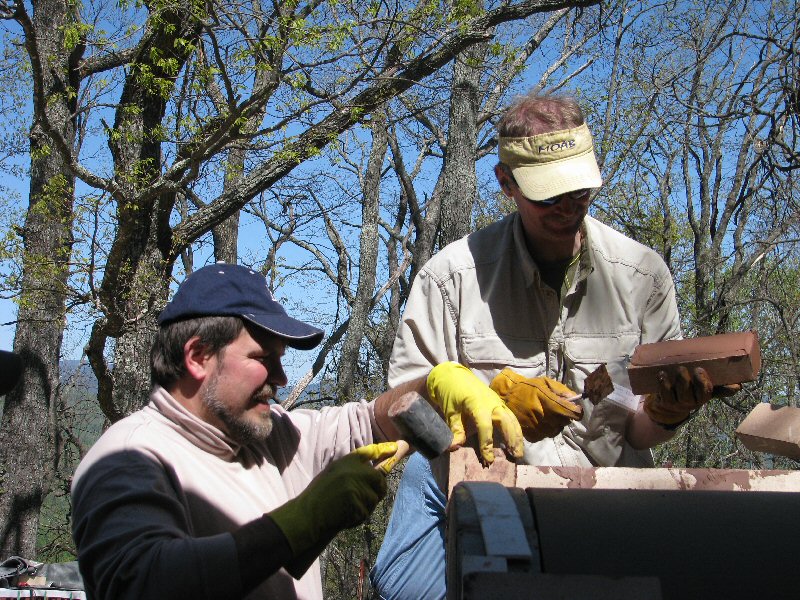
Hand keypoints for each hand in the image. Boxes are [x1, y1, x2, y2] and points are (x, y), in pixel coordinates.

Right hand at [269, 442, 395, 554]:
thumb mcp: (334, 473)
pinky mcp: (357, 503)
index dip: (385, 450)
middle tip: (360, 499)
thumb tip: (378, 473)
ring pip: (374, 499)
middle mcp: (354, 470)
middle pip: (380, 479)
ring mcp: (356, 487)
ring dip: (365, 506)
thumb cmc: (319, 495)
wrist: (308, 514)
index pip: (370, 451)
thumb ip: (354, 470)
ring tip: (346, 507)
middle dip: (376, 490)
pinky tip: (344, 516)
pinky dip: (358, 518)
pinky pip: (366, 512)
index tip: (399, 446)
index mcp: (346, 461)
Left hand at [426, 362, 522, 463]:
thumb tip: (454, 447)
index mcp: (478, 404)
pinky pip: (510, 416)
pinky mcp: (499, 402)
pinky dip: (515, 429)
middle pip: (506, 421)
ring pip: (511, 419)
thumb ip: (455, 429)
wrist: (453, 374)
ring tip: (519, 453)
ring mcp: (497, 401)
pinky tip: (517, 441)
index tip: (488, 459)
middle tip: (515, 457)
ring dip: (517, 436)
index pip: (485, 426)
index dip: (487, 444)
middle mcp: (492, 402)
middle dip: (512, 439)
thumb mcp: (449, 411)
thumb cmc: (450, 392)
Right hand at [490, 369, 582, 442]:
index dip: (576, 412)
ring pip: (554, 430)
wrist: (506, 395)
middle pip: (562, 422)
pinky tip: (542, 423)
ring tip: (550, 417)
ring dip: (556, 425)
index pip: (567, 411)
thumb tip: (575, 399)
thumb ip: (561, 390)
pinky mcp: (528, 434)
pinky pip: (544, 436)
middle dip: (565, 417)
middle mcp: (539, 414)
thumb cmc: (528, 388)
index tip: (576, 410)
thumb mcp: (545, 383)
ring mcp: (533, 425)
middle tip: (560, 411)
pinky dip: (546, 431)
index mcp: (545, 399)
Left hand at [643, 366, 733, 426]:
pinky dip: (663, 383)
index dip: (703, 382)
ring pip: (679, 392)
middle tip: (690, 368)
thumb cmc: (690, 392)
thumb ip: (719, 387)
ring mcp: (677, 403)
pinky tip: (662, 374)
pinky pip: (664, 393)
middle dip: (691, 380)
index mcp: (703, 397)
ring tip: (679, 369)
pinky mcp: (665, 402)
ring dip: (678, 380)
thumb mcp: (704, 390)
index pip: (706, 392)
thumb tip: (738, 387)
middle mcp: (691, 402)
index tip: (700, 369)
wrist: (669, 407)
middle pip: (692, 392)